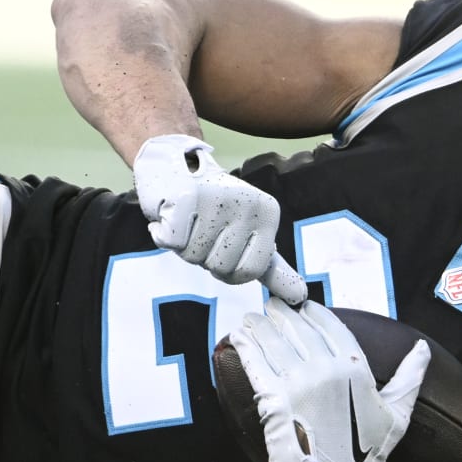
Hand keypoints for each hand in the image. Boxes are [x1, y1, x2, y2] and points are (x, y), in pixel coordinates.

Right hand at [132, 134, 307, 304]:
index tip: (221, 244)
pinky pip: (172, 242)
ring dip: (182, 245)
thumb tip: (298, 297)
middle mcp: (247, 202)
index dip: (229, 270)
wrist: (174, 164)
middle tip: (199, 227)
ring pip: (193, 256)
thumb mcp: (248, 233)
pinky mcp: (185, 196)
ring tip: (186, 219)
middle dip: (203, 256)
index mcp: (268, 213)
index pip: (252, 271)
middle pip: (220, 266)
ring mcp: (217, 197)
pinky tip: (168, 214)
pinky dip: (162, 234)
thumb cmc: (211, 207)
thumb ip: (270, 267)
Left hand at [227, 297, 426, 461]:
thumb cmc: (363, 453)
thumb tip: (423, 348)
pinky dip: (246, 345)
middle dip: (282, 314)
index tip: (302, 306)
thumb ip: (409, 379)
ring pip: (274, 342)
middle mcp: (327, 371)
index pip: (330, 326)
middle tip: (270, 305)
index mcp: (356, 370)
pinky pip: (256, 363)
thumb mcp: (397, 416)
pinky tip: (238, 336)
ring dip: (261, 326)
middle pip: (298, 329)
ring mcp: (298, 384)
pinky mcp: (274, 399)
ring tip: (252, 318)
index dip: (313, 312)